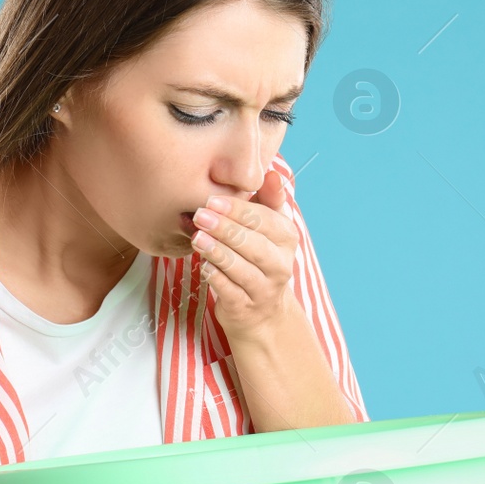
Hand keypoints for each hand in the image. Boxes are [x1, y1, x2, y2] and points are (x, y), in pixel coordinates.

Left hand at [189, 168, 299, 343]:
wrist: (263, 310)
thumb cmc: (259, 257)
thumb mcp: (269, 227)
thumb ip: (269, 199)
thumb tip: (272, 173)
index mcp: (286, 238)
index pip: (264, 220)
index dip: (237, 210)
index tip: (212, 200)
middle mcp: (280, 264)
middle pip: (252, 244)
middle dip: (225, 229)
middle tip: (200, 215)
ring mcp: (264, 289)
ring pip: (241, 268)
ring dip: (218, 252)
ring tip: (198, 238)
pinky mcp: (245, 308)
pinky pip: (230, 291)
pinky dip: (217, 278)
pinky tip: (203, 266)